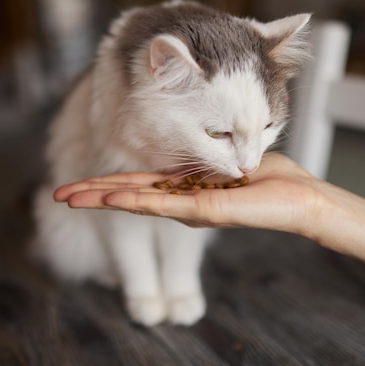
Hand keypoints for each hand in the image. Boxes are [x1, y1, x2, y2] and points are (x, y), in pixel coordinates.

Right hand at [53, 152, 323, 236]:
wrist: (303, 198)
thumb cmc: (274, 180)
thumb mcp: (228, 163)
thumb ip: (202, 162)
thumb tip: (185, 154)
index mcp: (186, 188)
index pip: (140, 184)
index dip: (109, 183)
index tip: (82, 182)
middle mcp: (183, 201)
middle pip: (132, 196)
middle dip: (96, 195)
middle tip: (61, 195)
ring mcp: (192, 207)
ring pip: (142, 202)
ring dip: (107, 199)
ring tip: (75, 198)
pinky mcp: (206, 210)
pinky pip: (167, 205)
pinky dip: (139, 201)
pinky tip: (113, 199)